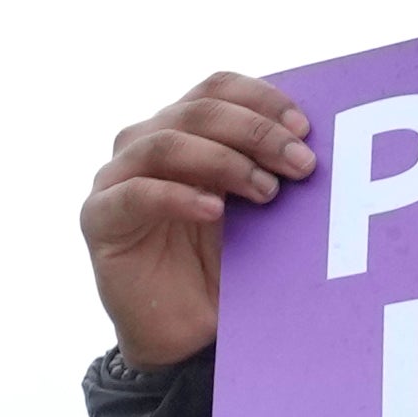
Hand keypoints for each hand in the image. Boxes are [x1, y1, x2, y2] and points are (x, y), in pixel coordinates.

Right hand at [85, 73, 312, 368]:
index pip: (217, 87)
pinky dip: (178, 196)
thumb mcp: (259, 206)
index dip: (262, 99)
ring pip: (166, 144)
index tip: (305, 127)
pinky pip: (134, 194)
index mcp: (186, 128)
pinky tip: (214, 209)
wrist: (191, 329)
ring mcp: (117, 177)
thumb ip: (274, 168)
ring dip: (225, 161)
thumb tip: (316, 143)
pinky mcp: (100, 217)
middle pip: (198, 111)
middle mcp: (147, 142)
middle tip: (302, 164)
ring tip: (266, 191)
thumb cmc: (232, 259)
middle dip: (257, 133)